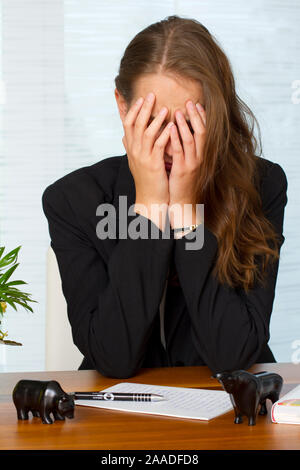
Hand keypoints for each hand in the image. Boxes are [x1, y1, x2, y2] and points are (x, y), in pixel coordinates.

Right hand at [121, 92, 173, 230]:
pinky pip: (158, 146)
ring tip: (164, 108)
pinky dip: (164, 135)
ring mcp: (143, 158)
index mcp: (131, 148)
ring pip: (146, 134)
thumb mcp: (136, 161)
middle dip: (143, 109)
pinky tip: (171, 127)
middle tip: (151, 95)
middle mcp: (134, 151)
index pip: (127, 124)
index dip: (132, 110)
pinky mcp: (153, 164)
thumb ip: (131, 147)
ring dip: (155, 120)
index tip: (139, 98)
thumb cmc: (146, 178)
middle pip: (136, 125)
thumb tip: (124, 137)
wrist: (150, 198)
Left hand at [168, 101, 205, 228]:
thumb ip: (185, 149)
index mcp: (201, 155)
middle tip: (190, 102)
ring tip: (179, 111)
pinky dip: (175, 138)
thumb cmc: (182, 182)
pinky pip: (179, 151)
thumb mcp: (186, 163)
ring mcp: (192, 164)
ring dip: (185, 124)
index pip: (204, 131)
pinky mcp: (183, 170)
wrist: (183, 202)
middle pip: (202, 132)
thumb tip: (180, 133)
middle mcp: (200, 157)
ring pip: (191, 140)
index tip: (196, 104)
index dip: (202, 117)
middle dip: (196, 116)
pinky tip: (170, 128)